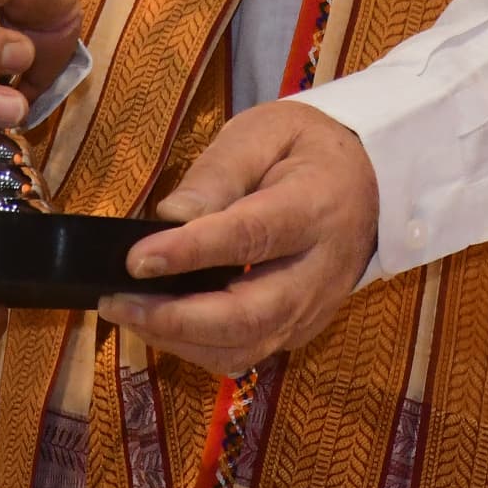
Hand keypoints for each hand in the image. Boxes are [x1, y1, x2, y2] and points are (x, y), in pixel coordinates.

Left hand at [105, 101, 378, 378]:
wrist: (368, 184)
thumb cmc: (308, 151)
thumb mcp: (266, 133)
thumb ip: (220, 171)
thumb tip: (171, 216)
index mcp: (314, 208)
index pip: (251, 237)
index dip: (191, 253)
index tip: (136, 259)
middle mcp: (318, 272)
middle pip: (249, 316)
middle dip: (177, 320)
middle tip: (118, 302)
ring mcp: (311, 310)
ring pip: (244, 348)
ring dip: (179, 340)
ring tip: (128, 311)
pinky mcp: (299, 330)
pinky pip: (245, 354)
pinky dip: (197, 347)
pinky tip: (162, 321)